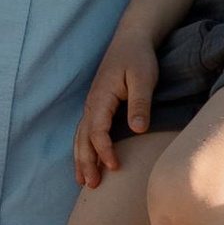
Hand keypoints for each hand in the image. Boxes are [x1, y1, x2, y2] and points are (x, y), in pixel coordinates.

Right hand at [75, 33, 158, 182]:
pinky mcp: (96, 106)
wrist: (131, 39)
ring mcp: (91, 105)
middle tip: (91, 186)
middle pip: (83, 138)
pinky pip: (84, 132)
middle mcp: (91, 103)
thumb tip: (138, 130)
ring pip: (80, 137)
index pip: (97, 130)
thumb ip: (140, 104)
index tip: (114, 167)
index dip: (104, 150)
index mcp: (101, 97)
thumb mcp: (144, 78)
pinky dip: (82, 149)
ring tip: (83, 182)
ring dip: (80, 160)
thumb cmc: (139, 58)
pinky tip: (84, 162)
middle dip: (86, 163)